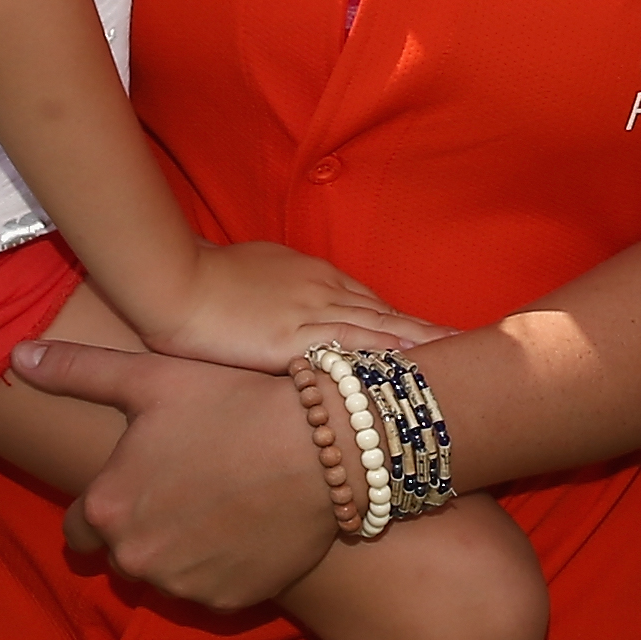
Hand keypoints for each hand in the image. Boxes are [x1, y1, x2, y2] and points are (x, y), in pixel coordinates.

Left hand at [1, 332, 342, 612]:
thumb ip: (77, 372)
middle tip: (182, 489)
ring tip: (217, 505)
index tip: (134, 484)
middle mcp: (137, 558)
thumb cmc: (231, 402)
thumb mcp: (149, 377)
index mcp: (107, 507)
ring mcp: (184, 586)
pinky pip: (210, 591)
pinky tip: (244, 528)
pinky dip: (220, 568)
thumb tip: (19, 355)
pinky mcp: (230, 603)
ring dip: (179, 552)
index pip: (77, 529)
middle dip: (141, 529)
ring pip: (166, 576)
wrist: (323, 447)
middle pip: (122, 555)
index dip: (102, 505)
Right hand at [142, 237, 439, 369]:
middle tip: (471, 347)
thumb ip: (281, 287)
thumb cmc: (202, 276)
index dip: (403, 321)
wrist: (169, 281)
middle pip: (387, 315)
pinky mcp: (294, 342)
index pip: (370, 303)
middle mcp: (323, 291)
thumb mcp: (254, 270)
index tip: (435, 336)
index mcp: (313, 277)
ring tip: (461, 359)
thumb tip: (291, 303)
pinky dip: (386, 357)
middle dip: (428, 333)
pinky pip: (350, 350)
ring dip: (422, 345)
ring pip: (380, 330)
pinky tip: (412, 370)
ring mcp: (311, 315)